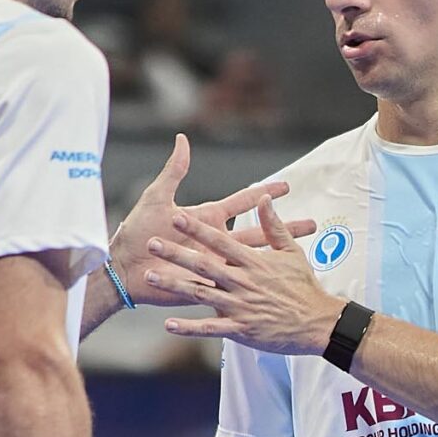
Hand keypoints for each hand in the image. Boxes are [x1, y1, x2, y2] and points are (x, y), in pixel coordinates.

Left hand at [112, 137, 316, 298]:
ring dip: (274, 254)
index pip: (243, 204)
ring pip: (259, 261)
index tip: (287, 186)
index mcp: (210, 222)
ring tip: (305, 252)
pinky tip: (271, 293)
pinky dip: (252, 284)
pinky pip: (234, 296)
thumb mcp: (157, 198)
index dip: (264, 193)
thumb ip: (174, 171)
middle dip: (286, 230)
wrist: (124, 267)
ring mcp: (214, 272)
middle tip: (313, 226)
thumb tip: (182, 139)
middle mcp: (217, 246)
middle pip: (258, 235)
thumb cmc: (139, 230)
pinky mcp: (207, 294)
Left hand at [145, 196, 336, 353]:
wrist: (317, 323)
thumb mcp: (292, 252)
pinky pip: (209, 328)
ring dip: (173, 285)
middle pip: (202, 263)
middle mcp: (242, 281)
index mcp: (253, 261)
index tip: (176, 215)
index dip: (196, 228)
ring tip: (150, 277)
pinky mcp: (240, 329)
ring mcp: (239, 306)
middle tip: (151, 243)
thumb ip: (275, 226)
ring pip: (200, 293)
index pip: (219, 240)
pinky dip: (189, 327)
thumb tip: (265, 200)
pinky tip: (168, 324)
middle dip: (175, 253)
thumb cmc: (304, 287)